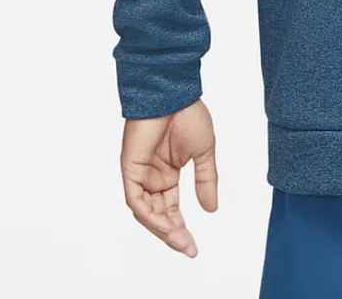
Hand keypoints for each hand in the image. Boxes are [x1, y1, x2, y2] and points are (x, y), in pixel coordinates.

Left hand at [120, 99, 218, 256]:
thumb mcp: (204, 152)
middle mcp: (152, 177)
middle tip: (188, 249)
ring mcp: (140, 174)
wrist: (174, 93)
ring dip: (162, 228)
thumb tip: (211, 209)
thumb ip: (207, 180)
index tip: (194, 246)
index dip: (181, 228)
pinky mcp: (130, 169)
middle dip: (173, 234)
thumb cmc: (188, 115)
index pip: (172, 208)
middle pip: (159, 215)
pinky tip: (165, 223)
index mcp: (168, 173)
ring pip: (146, 212)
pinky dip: (149, 214)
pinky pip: (136, 200)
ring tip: (180, 240)